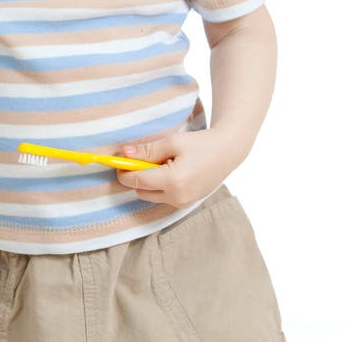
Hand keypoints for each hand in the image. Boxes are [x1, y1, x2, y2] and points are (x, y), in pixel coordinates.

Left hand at [116, 128, 239, 208]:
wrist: (228, 152)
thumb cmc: (201, 144)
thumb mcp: (172, 142)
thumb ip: (147, 150)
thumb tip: (124, 154)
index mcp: (172, 182)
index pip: (136, 180)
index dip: (123, 171)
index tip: (118, 160)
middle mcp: (177, 198)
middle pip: (140, 191)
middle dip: (135, 176)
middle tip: (140, 158)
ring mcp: (182, 203)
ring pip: (151, 196)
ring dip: (147, 182)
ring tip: (160, 162)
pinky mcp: (186, 204)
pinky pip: (163, 197)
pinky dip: (159, 186)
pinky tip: (168, 170)